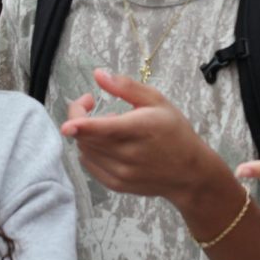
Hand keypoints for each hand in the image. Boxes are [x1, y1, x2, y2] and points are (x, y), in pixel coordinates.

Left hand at [60, 69, 218, 206]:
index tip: (70, 119)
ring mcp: (121, 173)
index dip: (77, 123)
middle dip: (79, 117)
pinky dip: (90, 150)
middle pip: (85, 137)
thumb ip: (126, 86)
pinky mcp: (116, 184)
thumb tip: (98, 74)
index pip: (98, 129)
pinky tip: (106, 142)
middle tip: (91, 105)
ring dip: (86, 134)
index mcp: (138, 130)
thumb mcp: (157, 101)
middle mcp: (127, 155)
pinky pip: (89, 164)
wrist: (190, 173)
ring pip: (84, 150)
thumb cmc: (175, 133)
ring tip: (108, 126)